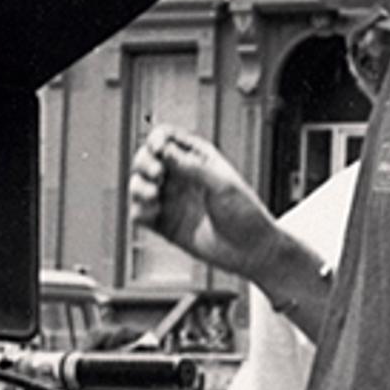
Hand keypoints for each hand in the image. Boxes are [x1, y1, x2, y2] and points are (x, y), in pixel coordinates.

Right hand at [125, 123, 274, 279]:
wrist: (250, 251)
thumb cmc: (245, 215)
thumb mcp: (221, 183)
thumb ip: (191, 166)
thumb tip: (165, 150)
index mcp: (197, 159)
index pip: (167, 138)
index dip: (157, 139)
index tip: (157, 148)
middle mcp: (180, 177)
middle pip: (146, 159)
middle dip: (144, 163)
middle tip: (156, 174)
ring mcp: (171, 200)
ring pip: (138, 185)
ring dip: (139, 186)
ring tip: (153, 195)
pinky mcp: (165, 224)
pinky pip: (140, 213)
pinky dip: (140, 210)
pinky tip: (154, 212)